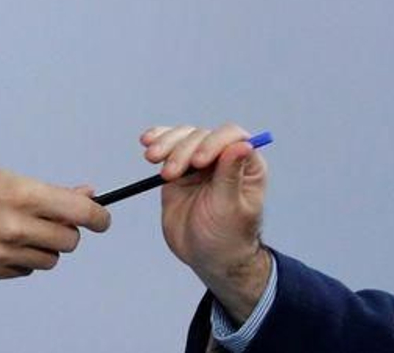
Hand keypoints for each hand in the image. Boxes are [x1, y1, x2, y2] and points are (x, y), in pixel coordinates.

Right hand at [0, 147, 109, 278]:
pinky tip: (2, 242)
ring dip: (43, 247)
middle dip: (66, 230)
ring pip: (48, 260)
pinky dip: (21, 260)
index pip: (82, 212)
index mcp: (22, 194)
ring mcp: (1, 253)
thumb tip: (83, 193)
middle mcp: (15, 226)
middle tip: (52, 220)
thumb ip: (45, 191)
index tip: (102, 218)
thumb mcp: (1, 175)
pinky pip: (22, 271)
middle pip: (69, 240)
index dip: (99, 216)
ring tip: (20, 230)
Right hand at [142, 123, 270, 321]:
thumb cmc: (227, 238)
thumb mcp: (230, 208)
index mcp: (246, 165)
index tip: (197, 161)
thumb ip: (231, 175)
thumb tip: (243, 143)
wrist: (206, 258)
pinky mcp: (179, 168)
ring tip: (152, 158)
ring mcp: (200, 162)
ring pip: (183, 137)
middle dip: (182, 150)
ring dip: (166, 144)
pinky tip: (147, 143)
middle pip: (201, 135)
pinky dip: (157, 141)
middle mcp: (223, 158)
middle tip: (169, 175)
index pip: (231, 136)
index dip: (213, 142)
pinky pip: (168, 146)